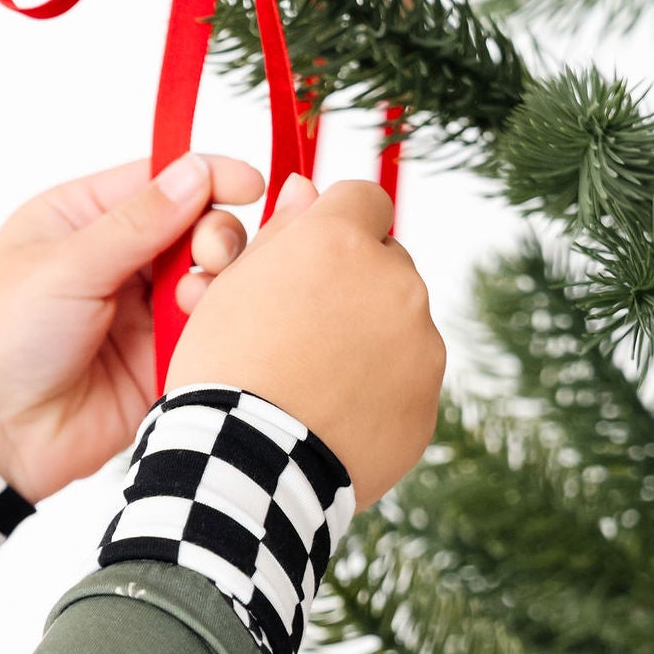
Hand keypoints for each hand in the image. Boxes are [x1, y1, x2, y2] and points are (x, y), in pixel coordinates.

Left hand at [0, 151, 263, 502]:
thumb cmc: (2, 338)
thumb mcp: (65, 265)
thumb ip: (138, 222)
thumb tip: (196, 171)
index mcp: (80, 219)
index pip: (158, 180)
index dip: (206, 178)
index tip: (250, 186)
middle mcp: (115, 260)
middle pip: (193, 226)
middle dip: (214, 233)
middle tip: (210, 254)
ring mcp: (140, 312)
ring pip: (207, 279)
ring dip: (216, 280)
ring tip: (196, 299)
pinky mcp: (158, 361)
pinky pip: (204, 333)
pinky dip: (214, 326)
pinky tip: (203, 330)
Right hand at [164, 174, 445, 508]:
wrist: (245, 465)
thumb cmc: (226, 371)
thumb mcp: (233, 287)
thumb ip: (282, 231)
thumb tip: (306, 188)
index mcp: (340, 240)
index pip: (365, 199)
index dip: (338, 225)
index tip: (314, 258)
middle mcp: (394, 281)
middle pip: (387, 264)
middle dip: (356, 287)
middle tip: (306, 332)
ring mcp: (420, 345)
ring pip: (403, 324)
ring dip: (372, 340)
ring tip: (318, 383)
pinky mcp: (426, 403)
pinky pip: (408, 383)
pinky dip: (382, 393)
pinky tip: (337, 416)